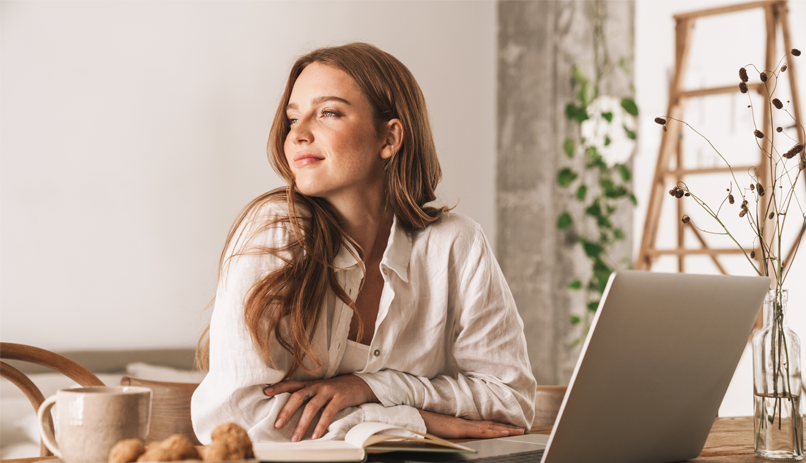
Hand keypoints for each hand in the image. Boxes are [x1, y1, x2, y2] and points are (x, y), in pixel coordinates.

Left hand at [263, 375, 377, 440]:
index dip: (278, 387)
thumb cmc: (335, 390)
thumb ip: (306, 395)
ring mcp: (328, 392)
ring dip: (302, 424)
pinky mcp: (339, 399)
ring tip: (295, 438)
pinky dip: (321, 425)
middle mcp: (317, 386)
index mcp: (310, 384)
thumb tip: (288, 409)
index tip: (265, 392)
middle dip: (286, 411)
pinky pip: (328, 412)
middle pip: (298, 396)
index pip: (291, 384)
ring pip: (311, 407)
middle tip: (277, 425)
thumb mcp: (319, 389)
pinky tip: (315, 436)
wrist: (359, 384)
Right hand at [417, 410, 525, 438]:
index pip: (485, 423)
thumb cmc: (427, 424)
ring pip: (489, 427)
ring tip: (519, 431)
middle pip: (491, 424)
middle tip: (523, 429)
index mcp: (463, 422)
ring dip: (505, 429)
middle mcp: (466, 421)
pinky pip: (480, 431)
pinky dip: (493, 431)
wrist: (416, 418)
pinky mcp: (460, 429)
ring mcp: (464, 425)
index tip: (512, 427)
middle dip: (507, 427)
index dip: (499, 425)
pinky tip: (503, 432)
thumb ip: (453, 429)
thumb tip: (459, 432)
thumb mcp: (443, 428)